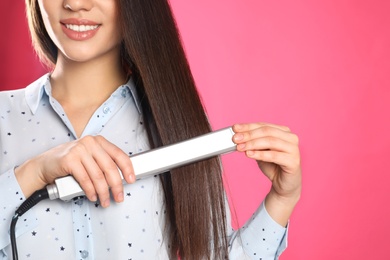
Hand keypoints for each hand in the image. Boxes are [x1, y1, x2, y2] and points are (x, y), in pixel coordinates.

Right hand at [15, 136, 134, 207]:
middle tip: (118, 197)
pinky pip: (85, 180)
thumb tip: (120, 179)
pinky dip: (90, 191)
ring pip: (98, 176)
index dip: (127, 169)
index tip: (131, 180)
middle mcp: (90, 143)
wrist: (44, 164)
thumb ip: (103, 163)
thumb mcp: (90, 157)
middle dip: (116, 186)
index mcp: (99, 141)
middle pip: (110, 167)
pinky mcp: (69, 160)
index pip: (119, 154)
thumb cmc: (69, 162)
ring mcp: (79, 150)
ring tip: (104, 200)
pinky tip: (93, 196)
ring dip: (103, 192)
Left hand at [232, 123, 301, 224]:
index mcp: (284, 131)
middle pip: (267, 131)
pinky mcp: (293, 161)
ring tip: (240, 147)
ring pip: (270, 141)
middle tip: (235, 139)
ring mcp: (294, 149)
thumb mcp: (260, 151)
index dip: (248, 126)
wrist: (284, 185)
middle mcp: (291, 138)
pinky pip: (274, 155)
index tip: (235, 128)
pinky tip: (249, 154)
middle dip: (249, 134)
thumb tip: (238, 137)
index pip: (263, 125)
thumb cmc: (273, 166)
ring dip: (253, 144)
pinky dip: (260, 154)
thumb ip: (252, 143)